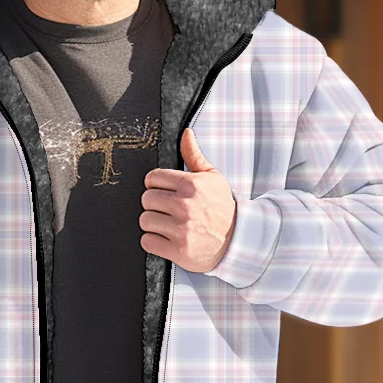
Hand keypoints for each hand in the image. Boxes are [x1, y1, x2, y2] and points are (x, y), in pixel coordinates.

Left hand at [140, 127, 236, 272]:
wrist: (237, 240)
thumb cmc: (221, 207)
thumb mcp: (212, 178)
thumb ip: (194, 155)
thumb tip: (186, 133)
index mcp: (192, 185)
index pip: (152, 178)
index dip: (156, 185)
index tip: (166, 192)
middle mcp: (186, 205)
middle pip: (146, 199)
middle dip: (155, 204)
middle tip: (168, 210)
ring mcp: (181, 229)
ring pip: (145, 220)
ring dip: (153, 223)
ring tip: (168, 224)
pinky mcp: (178, 250)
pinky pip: (147, 241)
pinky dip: (154, 241)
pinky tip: (167, 238)